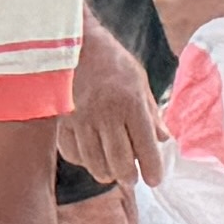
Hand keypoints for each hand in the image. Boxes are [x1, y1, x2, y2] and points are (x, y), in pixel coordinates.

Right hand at [60, 17, 163, 185]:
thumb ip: (151, 112)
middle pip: (119, 163)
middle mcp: (106, 115)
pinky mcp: (61, 122)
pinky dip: (84, 161)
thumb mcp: (139, 80)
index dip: (152, 169)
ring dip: (106, 173)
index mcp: (131, 104)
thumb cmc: (110, 61)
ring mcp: (81, 120)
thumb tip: (162, 139)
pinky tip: (91, 156)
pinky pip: (73, 154)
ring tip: (112, 172)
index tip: (155, 179)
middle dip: (128, 177)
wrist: (72, 43)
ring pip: (95, 163)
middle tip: (132, 178)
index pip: (146, 147)